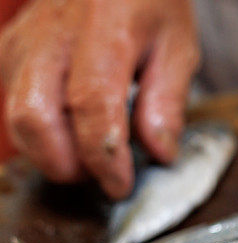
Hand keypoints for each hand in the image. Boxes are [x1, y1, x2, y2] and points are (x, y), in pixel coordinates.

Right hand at [0, 0, 198, 197]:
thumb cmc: (148, 3)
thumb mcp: (178, 46)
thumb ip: (168, 101)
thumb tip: (160, 154)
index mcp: (105, 27)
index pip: (92, 103)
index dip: (104, 156)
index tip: (120, 185)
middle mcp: (52, 32)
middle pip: (35, 116)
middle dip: (66, 163)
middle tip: (101, 177)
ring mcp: (23, 41)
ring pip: (17, 117)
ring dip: (51, 154)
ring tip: (89, 159)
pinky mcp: (9, 52)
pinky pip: (12, 106)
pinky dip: (40, 134)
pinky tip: (71, 134)